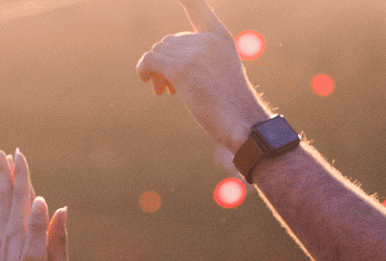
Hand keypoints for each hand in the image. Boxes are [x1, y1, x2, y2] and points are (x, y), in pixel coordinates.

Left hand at [136, 0, 268, 151]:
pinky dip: (144, 70)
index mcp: (219, 36)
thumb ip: (198, 57)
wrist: (242, 123)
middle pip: (169, 41)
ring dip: (157, 72)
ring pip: (158, 52)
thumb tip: (159, 62)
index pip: (198, 7)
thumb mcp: (219, 71)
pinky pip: (150, 60)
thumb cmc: (229, 104)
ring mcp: (194, 52)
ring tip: (165, 91)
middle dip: (166, 62)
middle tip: (169, 87)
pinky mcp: (181, 69)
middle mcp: (207, 39)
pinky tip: (147, 80)